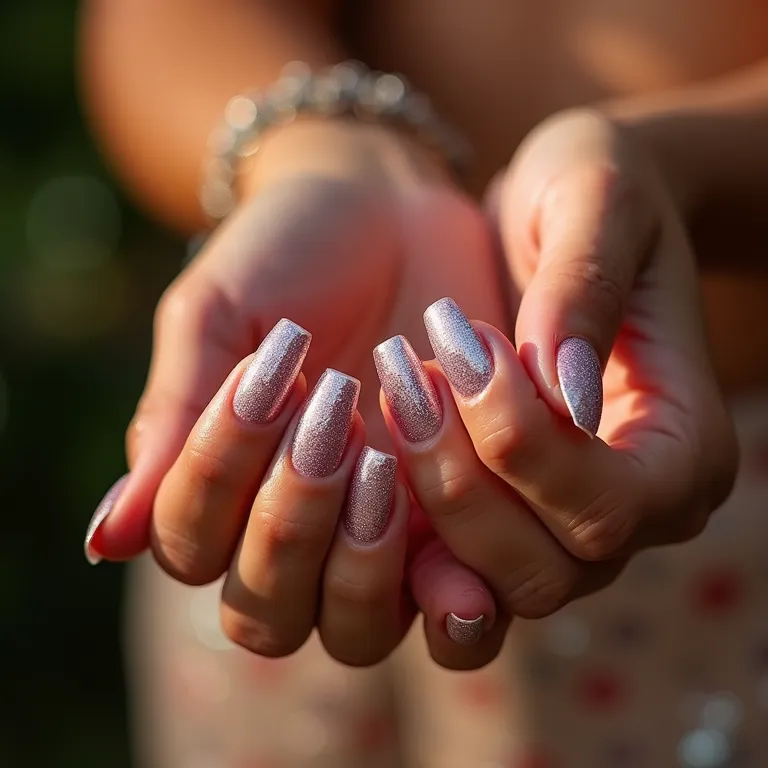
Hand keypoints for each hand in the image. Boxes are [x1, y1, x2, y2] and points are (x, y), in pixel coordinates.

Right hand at [84, 120, 510, 667]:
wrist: (389, 215)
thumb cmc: (287, 259)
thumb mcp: (218, 317)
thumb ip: (171, 421)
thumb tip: (107, 539)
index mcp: (218, 496)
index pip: (189, 544)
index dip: (218, 475)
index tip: (267, 373)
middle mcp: (292, 543)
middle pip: (267, 614)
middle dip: (292, 521)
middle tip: (331, 413)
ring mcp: (376, 549)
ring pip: (355, 632)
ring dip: (361, 561)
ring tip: (381, 460)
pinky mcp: (454, 531)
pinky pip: (453, 599)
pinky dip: (451, 578)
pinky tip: (451, 518)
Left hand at [373, 109, 736, 620]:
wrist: (569, 212)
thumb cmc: (596, 192)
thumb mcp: (597, 200)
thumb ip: (583, 292)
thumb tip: (563, 399)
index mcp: (685, 451)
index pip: (609, 506)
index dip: (522, 443)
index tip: (464, 342)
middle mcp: (634, 512)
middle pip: (544, 571)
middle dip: (458, 482)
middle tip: (408, 373)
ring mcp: (564, 525)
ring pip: (490, 588)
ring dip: (425, 504)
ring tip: (399, 391)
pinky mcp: (503, 517)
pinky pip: (449, 573)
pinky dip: (401, 536)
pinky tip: (368, 451)